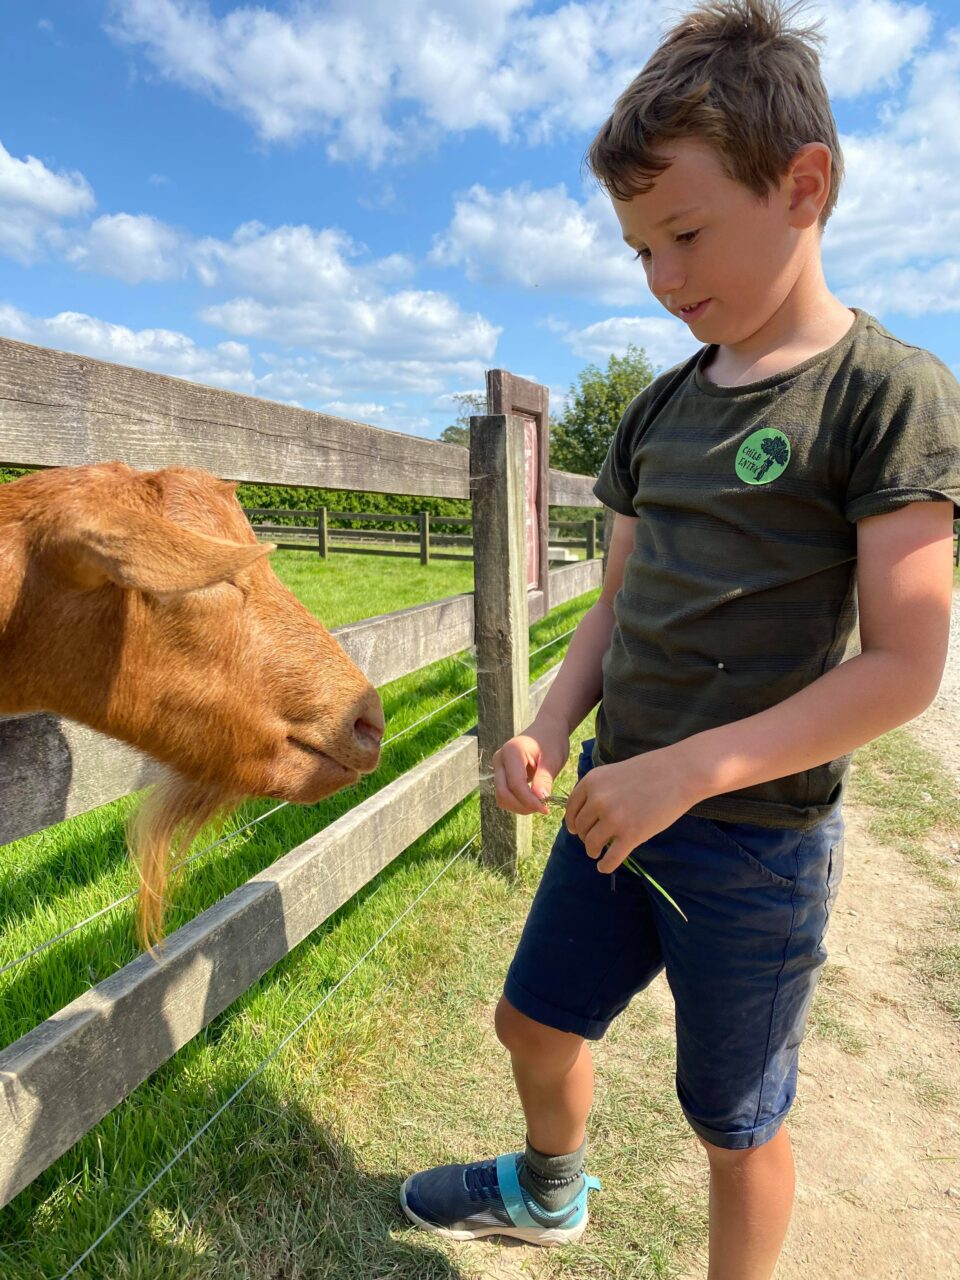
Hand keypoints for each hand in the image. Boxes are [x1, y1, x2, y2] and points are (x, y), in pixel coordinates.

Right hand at [492, 718, 569, 815]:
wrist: (547, 729)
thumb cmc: (552, 741)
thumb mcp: (553, 759)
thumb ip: (544, 779)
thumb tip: (540, 801)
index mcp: (511, 751)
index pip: (516, 784)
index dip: (529, 801)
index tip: (546, 809)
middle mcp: (499, 759)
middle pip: (503, 793)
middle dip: (522, 806)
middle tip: (543, 808)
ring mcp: (498, 766)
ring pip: (502, 797)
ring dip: (519, 806)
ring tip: (539, 803)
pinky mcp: (501, 774)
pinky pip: (505, 794)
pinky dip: (518, 802)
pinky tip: (533, 799)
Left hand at [565, 746, 699, 872]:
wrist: (679, 773)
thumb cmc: (650, 770)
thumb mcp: (614, 774)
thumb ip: (599, 791)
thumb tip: (587, 815)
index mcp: (591, 782)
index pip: (571, 808)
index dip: (573, 822)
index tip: (576, 830)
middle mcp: (598, 800)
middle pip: (581, 827)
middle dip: (585, 836)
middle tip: (593, 840)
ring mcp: (614, 819)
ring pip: (592, 844)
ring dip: (593, 850)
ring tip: (598, 853)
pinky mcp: (631, 835)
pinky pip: (610, 858)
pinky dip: (605, 865)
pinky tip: (605, 866)